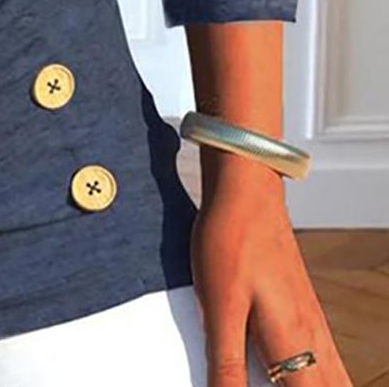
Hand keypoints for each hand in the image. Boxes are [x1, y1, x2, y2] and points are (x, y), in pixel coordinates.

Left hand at [189, 156, 351, 386]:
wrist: (246, 190)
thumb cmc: (230, 242)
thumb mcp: (219, 306)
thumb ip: (227, 364)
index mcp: (294, 345)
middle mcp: (314, 339)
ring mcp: (314, 323)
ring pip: (336, 383)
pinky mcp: (305, 310)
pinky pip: (327, 363)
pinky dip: (323, 384)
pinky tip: (305, 382)